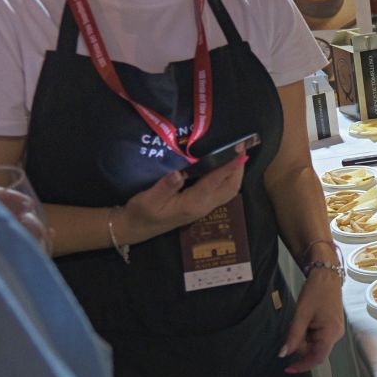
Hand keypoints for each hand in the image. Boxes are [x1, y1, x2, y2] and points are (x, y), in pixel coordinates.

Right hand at [119, 145, 247, 242]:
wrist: (136, 228)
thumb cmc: (141, 213)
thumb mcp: (147, 200)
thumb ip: (164, 187)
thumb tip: (178, 173)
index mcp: (193, 203)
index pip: (215, 181)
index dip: (228, 165)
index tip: (238, 151)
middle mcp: (204, 206)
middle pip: (231, 188)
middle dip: (238, 169)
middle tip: (241, 148)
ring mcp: (204, 207)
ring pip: (229, 191)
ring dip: (235, 174)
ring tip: (236, 155)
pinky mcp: (201, 205)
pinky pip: (222, 191)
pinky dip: (228, 178)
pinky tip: (223, 167)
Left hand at [280, 266, 345, 371]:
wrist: (326, 275)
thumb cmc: (315, 292)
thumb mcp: (301, 314)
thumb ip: (293, 336)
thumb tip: (283, 354)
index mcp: (331, 333)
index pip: (317, 358)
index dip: (303, 366)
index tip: (287, 368)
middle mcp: (336, 335)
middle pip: (315, 351)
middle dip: (301, 346)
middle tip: (292, 329)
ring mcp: (335, 330)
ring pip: (316, 344)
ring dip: (304, 338)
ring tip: (300, 320)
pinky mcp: (332, 326)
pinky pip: (318, 337)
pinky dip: (308, 333)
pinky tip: (305, 320)